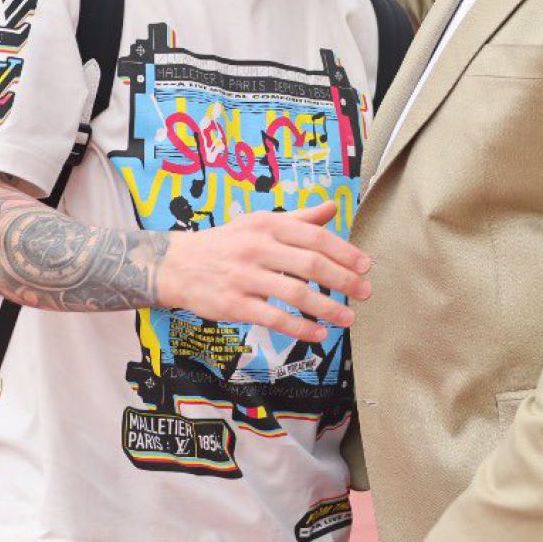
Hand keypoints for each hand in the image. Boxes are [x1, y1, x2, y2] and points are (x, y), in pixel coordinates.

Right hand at [154, 203, 372, 342]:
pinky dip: (299, 328)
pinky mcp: (234, 304)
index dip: (344, 252)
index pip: (315, 237)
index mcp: (268, 225)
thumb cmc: (226, 243)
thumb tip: (333, 207)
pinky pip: (273, 317)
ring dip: (327, 307)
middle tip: (364, 292)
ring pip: (295, 293)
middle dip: (343, 280)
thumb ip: (299, 218)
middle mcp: (257, 247)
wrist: (177, 265)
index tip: (366, 266)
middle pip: (310, 264)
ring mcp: (244, 277)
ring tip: (347, 318)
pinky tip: (318, 334)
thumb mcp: (259, 222)